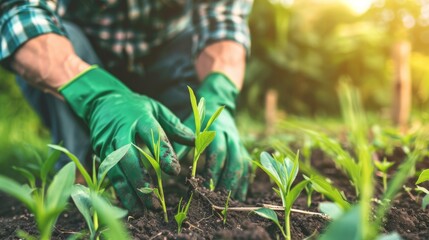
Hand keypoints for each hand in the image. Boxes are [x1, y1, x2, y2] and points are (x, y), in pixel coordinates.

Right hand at [60, 66, 193, 210]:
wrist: (102, 101)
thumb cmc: (136, 107)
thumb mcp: (157, 109)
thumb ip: (174, 125)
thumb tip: (194, 140)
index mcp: (140, 118)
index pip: (154, 136)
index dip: (164, 154)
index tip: (175, 171)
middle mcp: (121, 132)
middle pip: (129, 158)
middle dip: (141, 181)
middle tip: (154, 201)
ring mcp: (107, 144)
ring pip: (115, 171)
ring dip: (128, 192)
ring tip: (141, 211)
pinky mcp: (99, 153)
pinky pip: (108, 175)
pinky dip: (118, 191)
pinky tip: (128, 205)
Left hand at [176, 73, 249, 199]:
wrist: (215, 103)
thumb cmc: (197, 120)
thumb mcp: (187, 127)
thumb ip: (180, 143)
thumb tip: (168, 164)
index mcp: (215, 130)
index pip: (217, 151)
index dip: (212, 169)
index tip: (204, 185)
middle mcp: (231, 136)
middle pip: (233, 160)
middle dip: (226, 180)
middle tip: (216, 197)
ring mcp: (239, 144)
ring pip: (242, 165)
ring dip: (236, 184)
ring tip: (229, 201)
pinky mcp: (243, 150)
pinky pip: (247, 168)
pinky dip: (245, 183)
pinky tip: (239, 198)